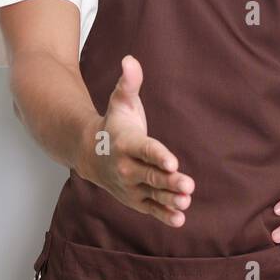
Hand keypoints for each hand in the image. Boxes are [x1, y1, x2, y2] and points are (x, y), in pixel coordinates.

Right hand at [77, 54, 194, 227]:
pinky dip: (163, 215)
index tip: (172, 161)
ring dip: (169, 200)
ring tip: (186, 202)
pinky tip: (180, 219)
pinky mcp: (135, 198)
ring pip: (152, 194)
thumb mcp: (120, 101)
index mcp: (126, 144)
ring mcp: (130, 185)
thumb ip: (129, 82)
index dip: (158, 156)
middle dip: (169, 181)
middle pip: (150, 175)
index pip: (145, 150)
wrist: (91, 152)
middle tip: (188, 185)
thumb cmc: (114, 124)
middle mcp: (126, 167)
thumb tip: (130, 59)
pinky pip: (150, 208)